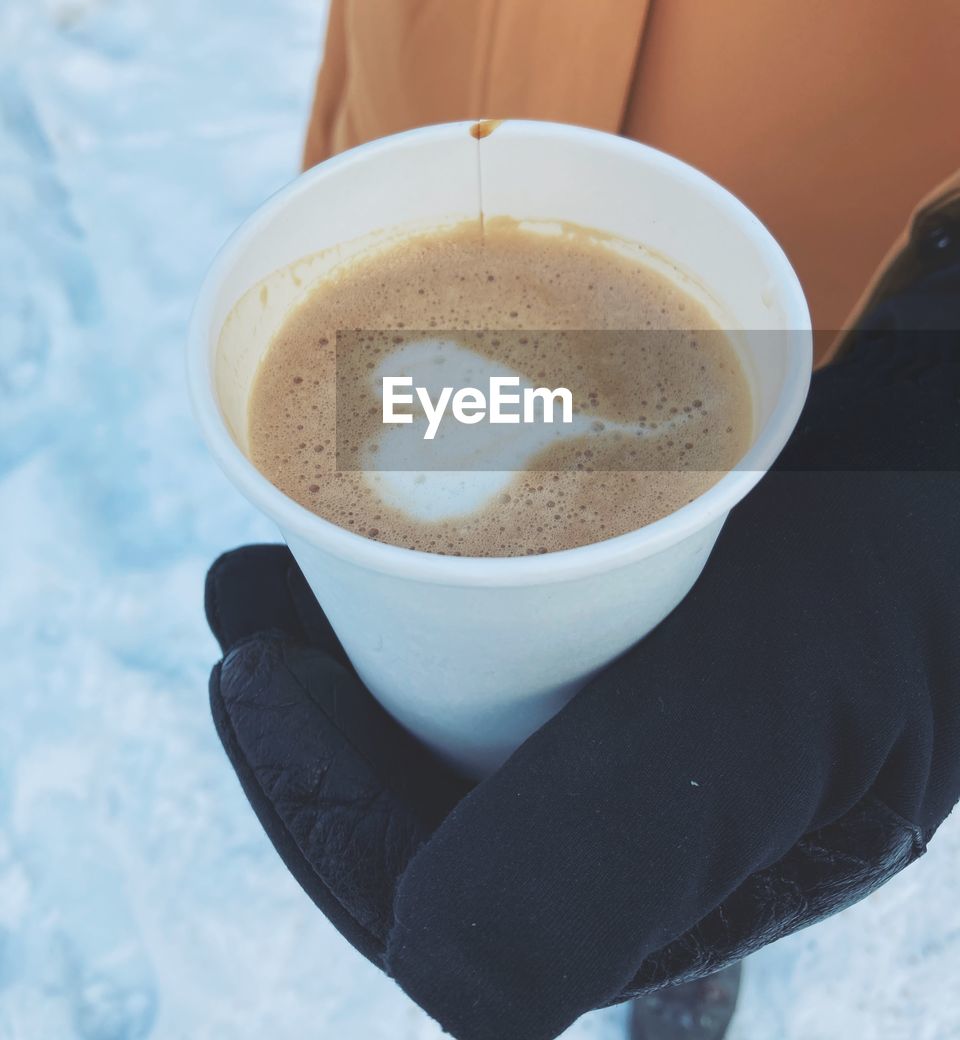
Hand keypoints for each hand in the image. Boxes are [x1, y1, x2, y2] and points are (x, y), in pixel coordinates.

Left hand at [205, 275, 959, 1039]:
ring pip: (456, 735)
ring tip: (267, 575)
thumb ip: (638, 838)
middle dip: (309, 732)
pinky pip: (502, 656)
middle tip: (243, 607)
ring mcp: (643, 736)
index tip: (252, 678)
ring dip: (342, 667)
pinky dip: (412, 612)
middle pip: (434, 819)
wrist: (952, 479)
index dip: (326, 810)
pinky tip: (356, 546)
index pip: (452, 910)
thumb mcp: (783, 698)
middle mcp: (648, 827)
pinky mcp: (638, 645)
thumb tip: (440, 976)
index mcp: (672, 885)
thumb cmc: (897, 568)